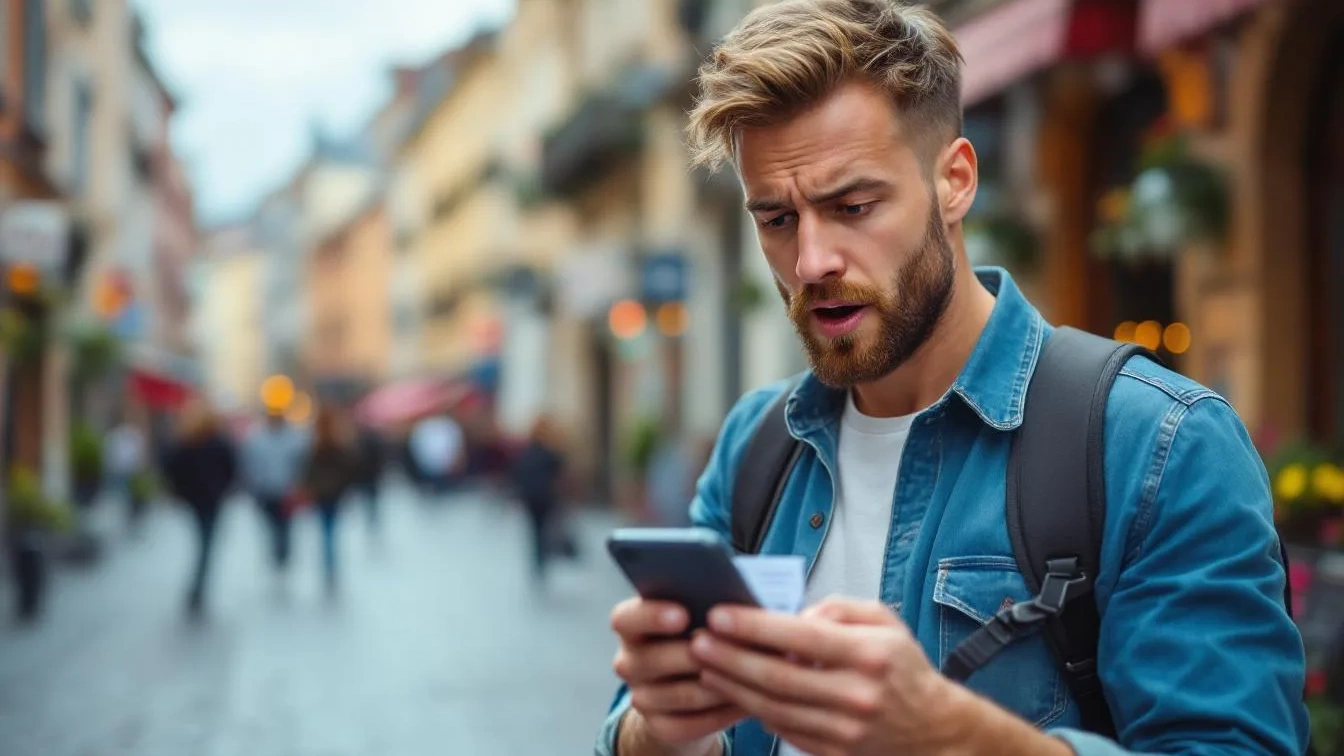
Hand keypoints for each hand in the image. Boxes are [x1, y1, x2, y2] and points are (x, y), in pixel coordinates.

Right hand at [610, 597, 744, 749]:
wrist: (693, 688)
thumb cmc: (703, 635)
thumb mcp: (700, 616)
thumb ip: (705, 606)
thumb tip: (731, 605)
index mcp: (632, 626)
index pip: (626, 619)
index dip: (650, 617)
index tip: (682, 615)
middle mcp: (628, 662)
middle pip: (653, 660)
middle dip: (694, 655)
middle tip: (728, 649)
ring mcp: (640, 696)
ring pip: (680, 695)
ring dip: (717, 686)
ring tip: (750, 676)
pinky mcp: (658, 727)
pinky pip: (689, 725)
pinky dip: (720, 715)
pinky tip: (743, 703)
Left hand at [690, 597, 962, 755]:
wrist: (933, 730)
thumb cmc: (901, 667)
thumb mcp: (884, 622)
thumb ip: (839, 609)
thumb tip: (796, 615)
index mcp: (869, 655)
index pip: (801, 636)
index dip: (754, 626)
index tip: (719, 614)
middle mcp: (857, 695)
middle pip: (778, 676)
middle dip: (730, 657)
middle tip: (698, 641)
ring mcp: (845, 730)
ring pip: (774, 707)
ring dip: (733, 686)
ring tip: (705, 666)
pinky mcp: (834, 754)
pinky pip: (784, 730)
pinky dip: (755, 710)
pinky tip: (734, 691)